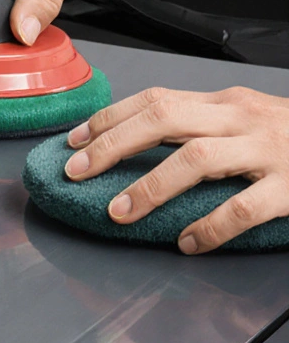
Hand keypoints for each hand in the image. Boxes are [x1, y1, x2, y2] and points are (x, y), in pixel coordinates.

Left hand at [64, 86, 288, 253]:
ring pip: (196, 159)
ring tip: (120, 212)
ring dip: (150, 187)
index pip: (155, 99)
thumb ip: (199, 128)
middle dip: (112, 145)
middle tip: (76, 171)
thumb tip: (132, 143)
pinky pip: (245, 207)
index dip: (109, 118)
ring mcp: (268, 151)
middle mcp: (242, 118)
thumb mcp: (245, 122)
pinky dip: (211, 227)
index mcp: (225, 103)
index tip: (73, 141)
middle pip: (164, 118)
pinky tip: (189, 242)